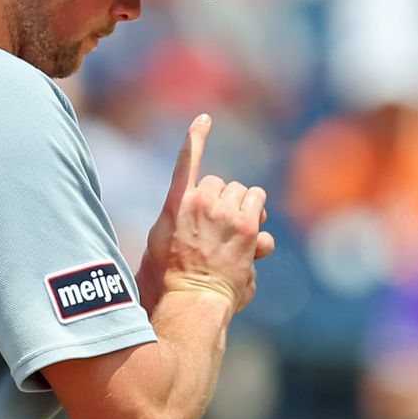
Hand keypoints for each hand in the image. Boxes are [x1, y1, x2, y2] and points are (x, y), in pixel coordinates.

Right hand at [136, 115, 275, 312]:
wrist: (189, 299)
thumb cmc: (169, 279)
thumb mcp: (158, 244)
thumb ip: (179, 224)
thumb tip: (189, 221)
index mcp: (176, 203)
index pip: (188, 162)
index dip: (196, 139)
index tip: (205, 120)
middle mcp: (200, 201)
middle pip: (223, 185)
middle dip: (226, 203)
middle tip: (223, 229)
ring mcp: (224, 212)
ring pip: (245, 194)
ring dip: (246, 210)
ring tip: (237, 237)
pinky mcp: (246, 226)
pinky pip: (258, 200)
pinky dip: (259, 213)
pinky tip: (255, 233)